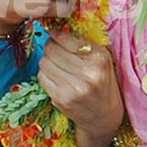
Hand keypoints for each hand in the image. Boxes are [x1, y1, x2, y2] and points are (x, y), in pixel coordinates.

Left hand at [37, 30, 122, 146]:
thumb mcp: (102, 60)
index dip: (57, 35)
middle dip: (50, 47)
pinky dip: (45, 75)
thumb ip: (82, 44)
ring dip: (47, 61)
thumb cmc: (102, 83)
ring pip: (44, 62)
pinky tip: (56, 78)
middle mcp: (88, 73)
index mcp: (99, 59)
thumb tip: (54, 30)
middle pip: (52, 49)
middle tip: (54, 50)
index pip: (67, 38)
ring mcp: (73, 88)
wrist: (104, 116)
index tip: (54, 34)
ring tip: (56, 65)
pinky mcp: (61, 99)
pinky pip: (42, 77)